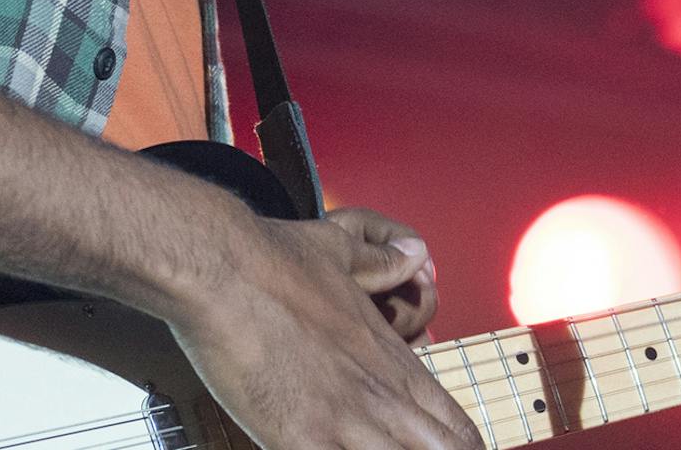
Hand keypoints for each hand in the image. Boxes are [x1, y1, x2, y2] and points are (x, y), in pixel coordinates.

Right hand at [169, 204, 481, 449]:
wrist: (221, 267)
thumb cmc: (273, 257)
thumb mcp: (341, 250)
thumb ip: (383, 262)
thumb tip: (416, 253)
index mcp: (392, 358)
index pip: (456, 426)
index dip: (460, 446)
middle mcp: (378, 395)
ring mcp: (342, 421)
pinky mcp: (299, 439)